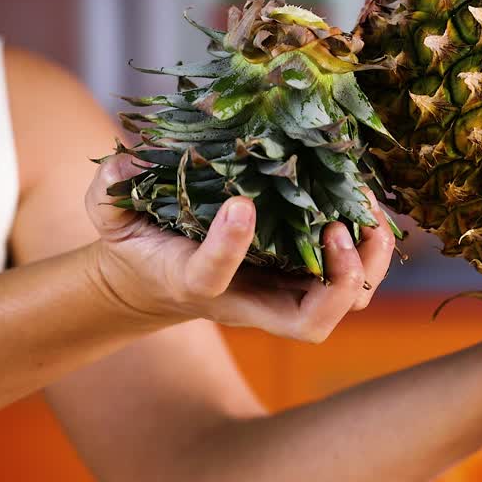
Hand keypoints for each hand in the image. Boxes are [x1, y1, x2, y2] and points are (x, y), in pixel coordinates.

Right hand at [84, 154, 395, 341]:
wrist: (157, 281)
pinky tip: (366, 203)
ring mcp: (285, 293)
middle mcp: (251, 300)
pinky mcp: (306, 276)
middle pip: (310, 322)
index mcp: (194, 283)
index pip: (210, 278)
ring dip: (367, 263)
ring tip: (366, 214)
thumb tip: (127, 159)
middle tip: (338, 228)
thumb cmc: (139, 245)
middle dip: (338, 281)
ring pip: (346, 302)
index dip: (227, 247)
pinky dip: (371, 247)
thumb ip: (110, 192)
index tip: (240, 204)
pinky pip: (356, 275)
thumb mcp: (111, 217)